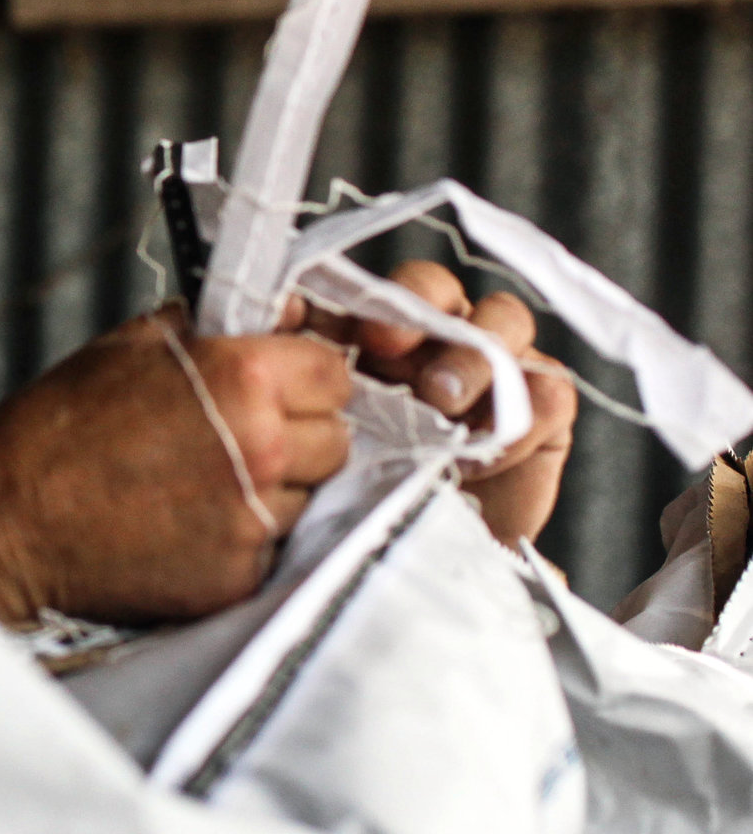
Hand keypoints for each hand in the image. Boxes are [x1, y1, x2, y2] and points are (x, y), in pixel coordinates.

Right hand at [0, 307, 354, 623]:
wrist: (7, 519)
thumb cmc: (57, 426)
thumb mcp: (133, 344)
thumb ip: (216, 327)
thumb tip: (282, 318)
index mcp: (243, 379)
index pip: (335, 371)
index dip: (306, 375)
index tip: (280, 384)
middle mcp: (264, 449)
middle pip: (337, 436)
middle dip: (298, 430)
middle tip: (235, 433)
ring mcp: (255, 520)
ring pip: (311, 494)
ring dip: (276, 486)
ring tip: (201, 479)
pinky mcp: (238, 576)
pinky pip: (273, 546)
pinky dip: (243, 535)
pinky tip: (187, 519)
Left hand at [302, 259, 576, 545]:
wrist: (417, 550)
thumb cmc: (364, 485)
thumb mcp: (328, 428)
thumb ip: (308, 367)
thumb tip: (286, 309)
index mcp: (380, 329)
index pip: (377, 283)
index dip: (373, 296)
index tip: (352, 332)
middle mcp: (440, 334)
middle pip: (442, 288)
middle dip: (420, 308)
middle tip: (387, 348)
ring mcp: (498, 363)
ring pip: (505, 319)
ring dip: (471, 357)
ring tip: (439, 402)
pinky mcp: (544, 407)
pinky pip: (546, 390)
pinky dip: (514, 421)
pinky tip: (476, 458)